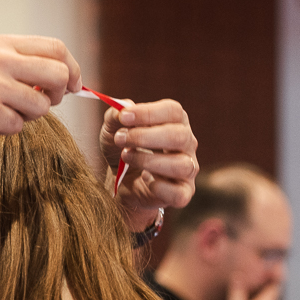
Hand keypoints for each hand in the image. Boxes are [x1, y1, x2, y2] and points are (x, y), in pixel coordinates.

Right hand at [0, 35, 81, 161]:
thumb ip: (23, 62)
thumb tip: (64, 76)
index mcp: (5, 45)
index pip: (56, 48)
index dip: (72, 68)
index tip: (73, 85)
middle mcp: (1, 60)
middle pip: (58, 74)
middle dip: (59, 94)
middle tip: (46, 102)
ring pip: (41, 105)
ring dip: (31, 115)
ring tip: (9, 112)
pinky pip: (18, 125)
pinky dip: (10, 128)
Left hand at [99, 99, 197, 230]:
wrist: (119, 184)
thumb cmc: (121, 151)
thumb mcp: (112, 130)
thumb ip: (115, 116)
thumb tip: (123, 107)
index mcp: (175, 122)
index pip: (173, 111)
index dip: (148, 112)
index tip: (124, 117)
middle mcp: (187, 143)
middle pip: (179, 135)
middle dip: (145, 137)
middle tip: (120, 139)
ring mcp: (188, 169)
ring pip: (181, 165)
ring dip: (148, 161)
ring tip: (126, 157)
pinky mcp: (183, 193)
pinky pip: (179, 192)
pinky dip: (160, 187)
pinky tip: (145, 181)